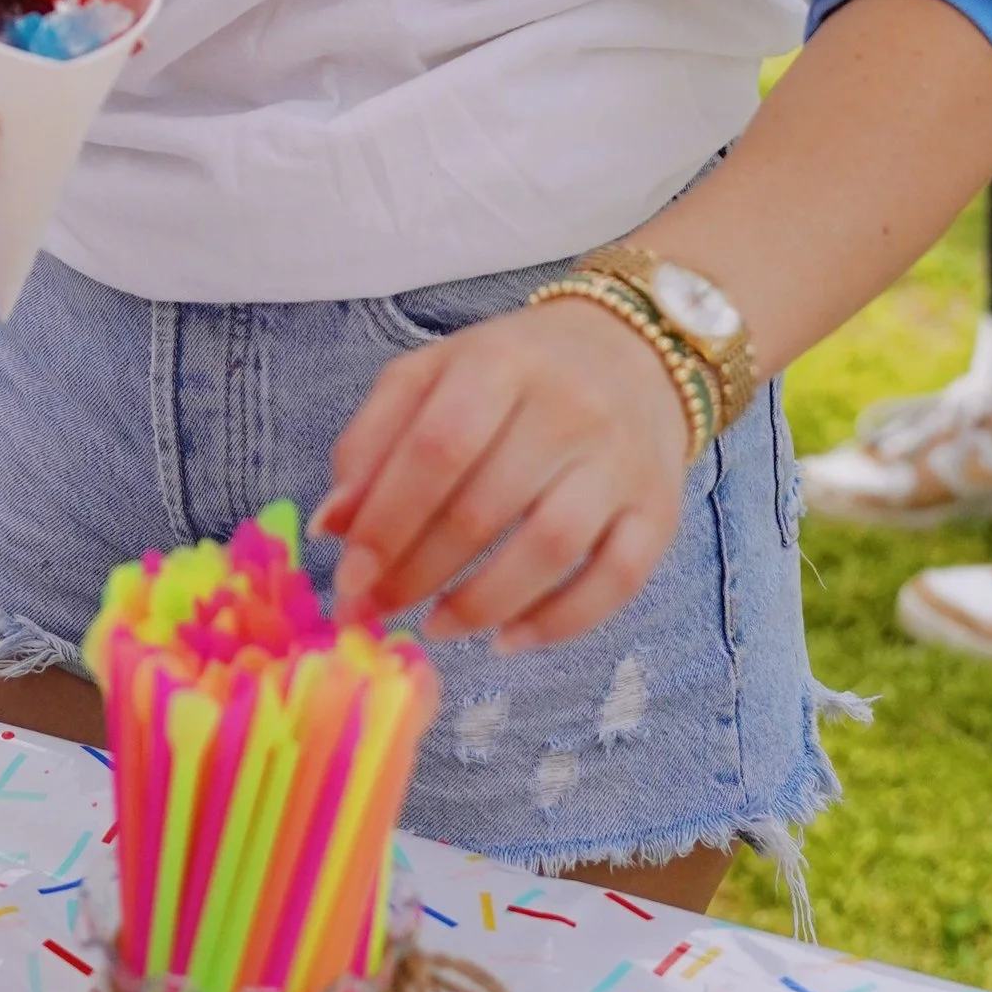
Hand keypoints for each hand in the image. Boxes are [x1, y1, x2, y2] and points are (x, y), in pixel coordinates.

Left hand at [312, 295, 690, 650]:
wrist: (635, 352)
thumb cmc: (513, 372)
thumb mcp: (432, 376)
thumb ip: (373, 440)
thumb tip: (332, 527)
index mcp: (499, 363)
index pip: (436, 449)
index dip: (387, 522)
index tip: (351, 577)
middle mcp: (568, 408)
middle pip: (485, 508)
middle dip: (419, 573)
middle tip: (381, 610)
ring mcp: (621, 462)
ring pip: (550, 549)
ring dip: (481, 604)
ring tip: (436, 625)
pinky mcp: (660, 510)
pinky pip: (617, 580)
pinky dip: (559, 623)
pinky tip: (507, 640)